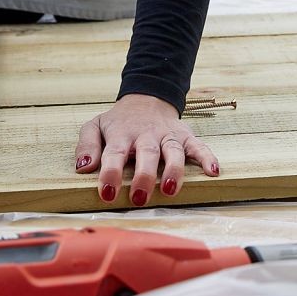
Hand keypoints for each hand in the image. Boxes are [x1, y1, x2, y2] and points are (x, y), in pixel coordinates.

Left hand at [75, 94, 220, 205]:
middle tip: (139, 198)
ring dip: (173, 170)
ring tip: (170, 189)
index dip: (111, 173)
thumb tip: (83, 167)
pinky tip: (212, 171)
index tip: (108, 192)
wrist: (147, 97)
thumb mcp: (95, 126)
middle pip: (147, 154)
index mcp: (122, 134)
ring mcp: (167, 135)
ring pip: (173, 151)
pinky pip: (198, 146)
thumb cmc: (119, 121)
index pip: (115, 153)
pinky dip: (207, 157)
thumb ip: (87, 145)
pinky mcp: (185, 136)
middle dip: (144, 176)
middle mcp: (146, 135)